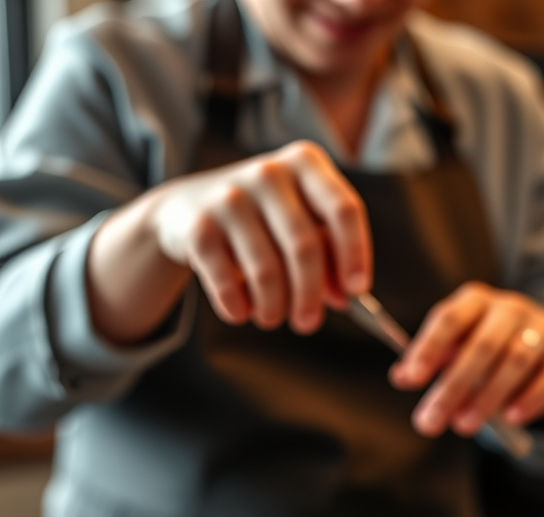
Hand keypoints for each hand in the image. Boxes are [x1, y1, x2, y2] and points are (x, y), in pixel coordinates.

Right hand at [151, 141, 371, 333]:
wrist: (187, 208)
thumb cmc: (261, 220)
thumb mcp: (299, 224)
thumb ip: (328, 256)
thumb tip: (344, 297)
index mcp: (306, 165)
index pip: (343, 210)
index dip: (355, 254)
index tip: (356, 291)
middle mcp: (269, 174)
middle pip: (305, 248)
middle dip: (310, 296)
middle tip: (307, 323)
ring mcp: (230, 198)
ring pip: (267, 272)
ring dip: (274, 308)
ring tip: (272, 318)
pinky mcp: (200, 228)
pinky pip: (228, 284)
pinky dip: (239, 308)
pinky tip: (241, 312)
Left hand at [389, 283, 543, 437]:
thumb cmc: (491, 347)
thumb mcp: (459, 347)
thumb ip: (432, 360)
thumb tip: (400, 377)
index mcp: (475, 301)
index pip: (449, 319)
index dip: (428, 349)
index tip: (410, 380)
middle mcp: (510, 308)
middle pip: (482, 345)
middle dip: (453, 387)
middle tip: (430, 422)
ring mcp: (542, 327)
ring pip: (516, 359)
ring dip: (488, 396)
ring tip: (464, 426)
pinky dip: (531, 397)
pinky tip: (512, 418)